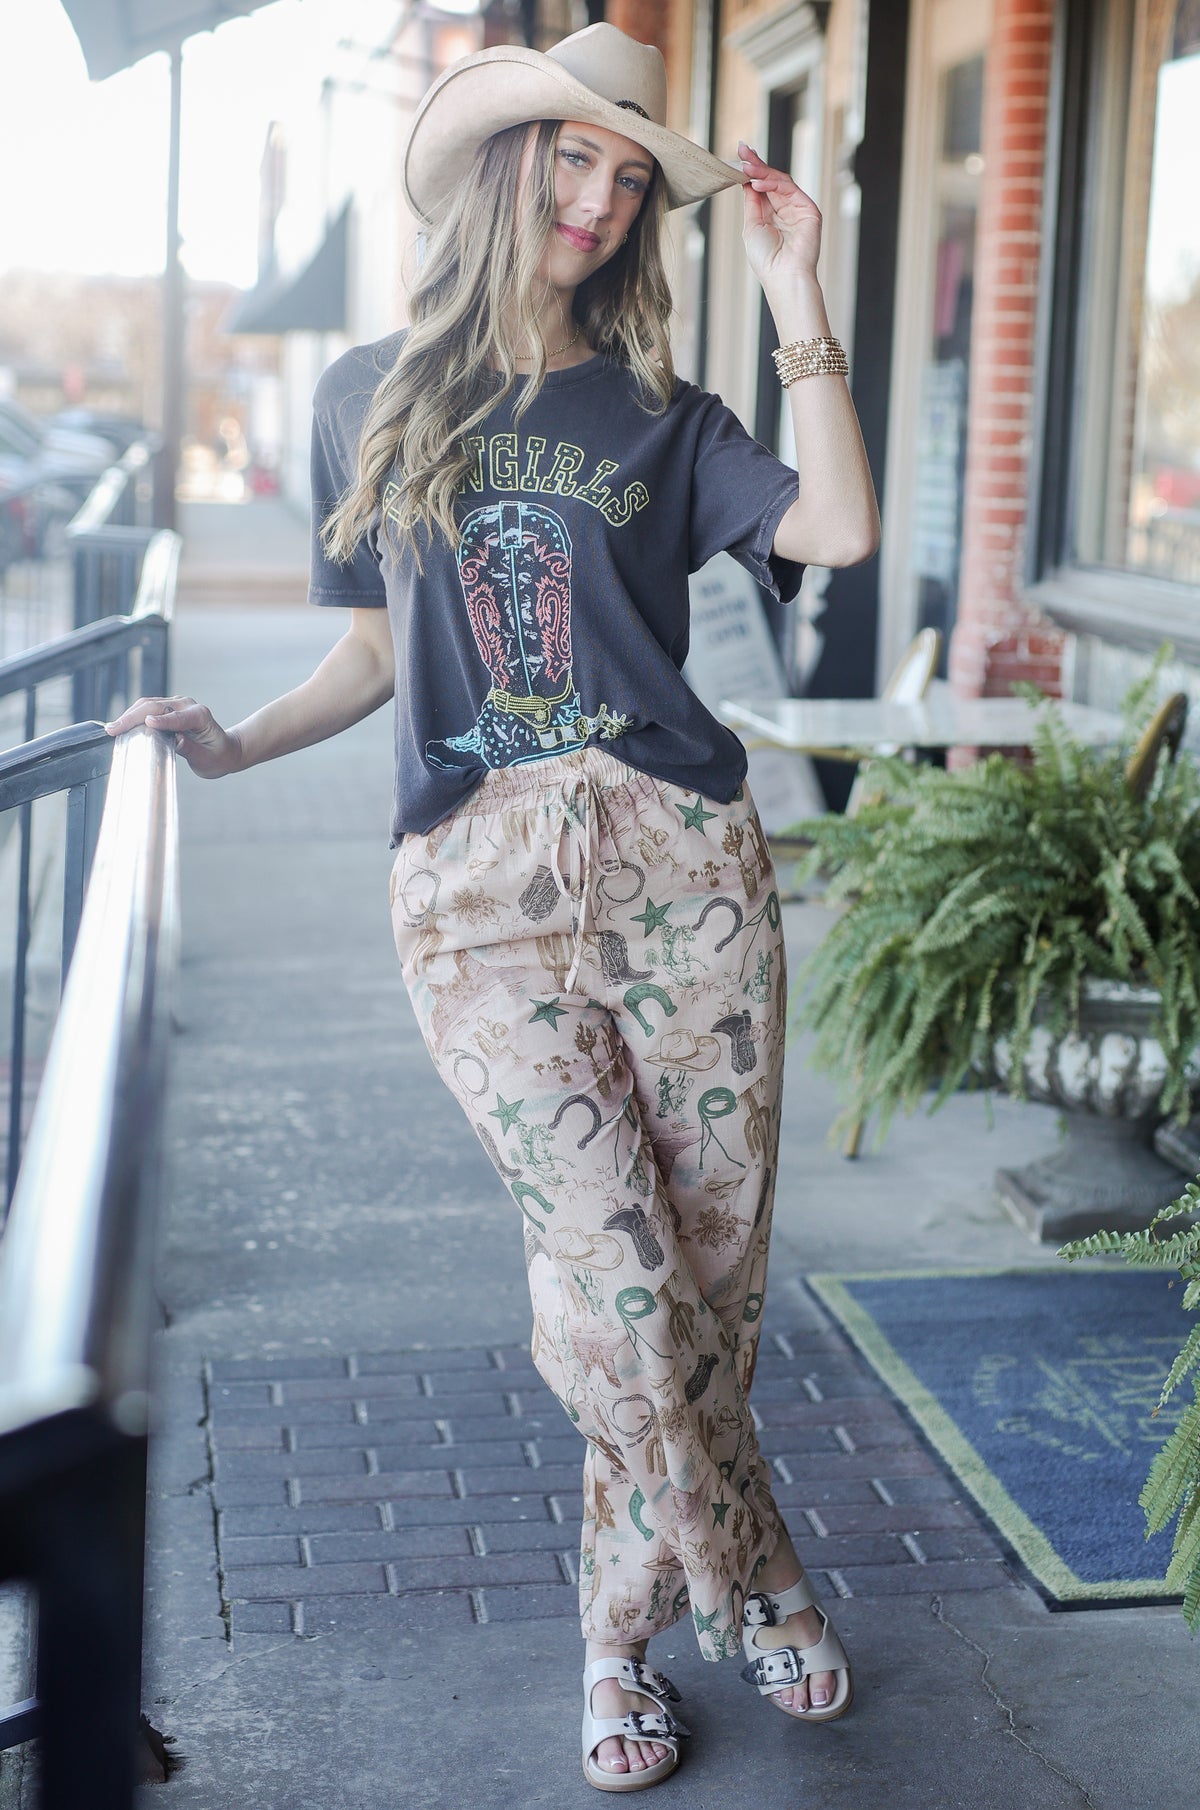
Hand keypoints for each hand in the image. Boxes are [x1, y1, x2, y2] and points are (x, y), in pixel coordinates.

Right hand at [105, 695, 243, 778]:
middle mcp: (188, 705)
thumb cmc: (218, 756)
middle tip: (114, 729)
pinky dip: (133, 715)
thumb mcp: (207, 759)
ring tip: (113, 728)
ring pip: (148, 704)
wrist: (224, 749)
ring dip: (129, 715)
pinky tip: (122, 725)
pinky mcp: (168, 707)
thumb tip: (175, 740)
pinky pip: (148, 708)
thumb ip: (191, 749)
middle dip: (134, 717)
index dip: (162, 720)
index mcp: (200, 716)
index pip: (177, 717)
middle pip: (156, 706)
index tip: (147, 724)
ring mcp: (177, 704)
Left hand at [738, 141, 821, 288]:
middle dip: (755, 164)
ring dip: (761, 171)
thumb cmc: (766, 259)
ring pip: (779, 181)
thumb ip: (752, 203)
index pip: (761, 187)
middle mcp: (785, 209)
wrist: (784, 277)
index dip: (751, 172)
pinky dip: (772, 184)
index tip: (738, 156)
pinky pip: (789, 189)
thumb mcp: (752, 226)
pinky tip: (757, 183)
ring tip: (746, 166)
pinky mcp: (808, 209)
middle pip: (770, 179)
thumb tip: (746, 180)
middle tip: (741, 150)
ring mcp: (797, 208)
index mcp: (771, 215)